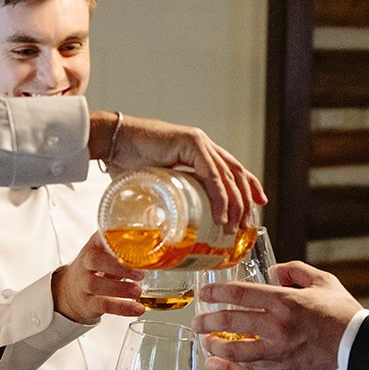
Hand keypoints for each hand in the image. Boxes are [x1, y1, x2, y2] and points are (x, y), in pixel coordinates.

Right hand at [53, 233, 144, 323]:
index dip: (113, 238)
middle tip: (140, 273)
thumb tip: (158, 223)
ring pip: (95, 284)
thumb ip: (127, 242)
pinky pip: (102, 305)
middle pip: (94, 260)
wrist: (71, 290)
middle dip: (117, 266)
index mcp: (94, 246)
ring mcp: (84, 283)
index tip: (132, 241)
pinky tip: (137, 309)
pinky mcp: (88, 302)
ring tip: (138, 291)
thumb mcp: (107, 251)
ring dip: (119, 289)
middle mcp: (86, 262)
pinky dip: (121, 308)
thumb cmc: (98, 266)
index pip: (99, 237)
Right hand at [90, 111, 265, 228]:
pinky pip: (212, 174)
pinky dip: (219, 197)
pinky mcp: (190, 143)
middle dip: (246, 201)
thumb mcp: (158, 182)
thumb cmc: (127, 162)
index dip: (248, 186)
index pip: (232, 169)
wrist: (110, 143)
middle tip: (246, 224)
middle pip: (235, 173)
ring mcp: (199, 142)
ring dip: (234, 204)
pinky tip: (221, 215)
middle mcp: (203, 145)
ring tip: (233, 227)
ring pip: (227, 175)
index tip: (258, 205)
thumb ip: (169, 194)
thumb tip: (168, 222)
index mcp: (199, 151)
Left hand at [194, 262, 360, 369]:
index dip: (216, 293)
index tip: (204, 295)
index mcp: (285, 300)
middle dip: (207, 322)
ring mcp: (280, 351)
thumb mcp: (324, 282)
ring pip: (236, 351)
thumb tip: (274, 271)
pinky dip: (236, 367)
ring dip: (216, 348)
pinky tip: (226, 364)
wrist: (361, 349)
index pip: (239, 294)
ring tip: (206, 345)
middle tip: (197, 323)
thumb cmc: (344, 314)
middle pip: (230, 322)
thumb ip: (296, 271)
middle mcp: (278, 325)